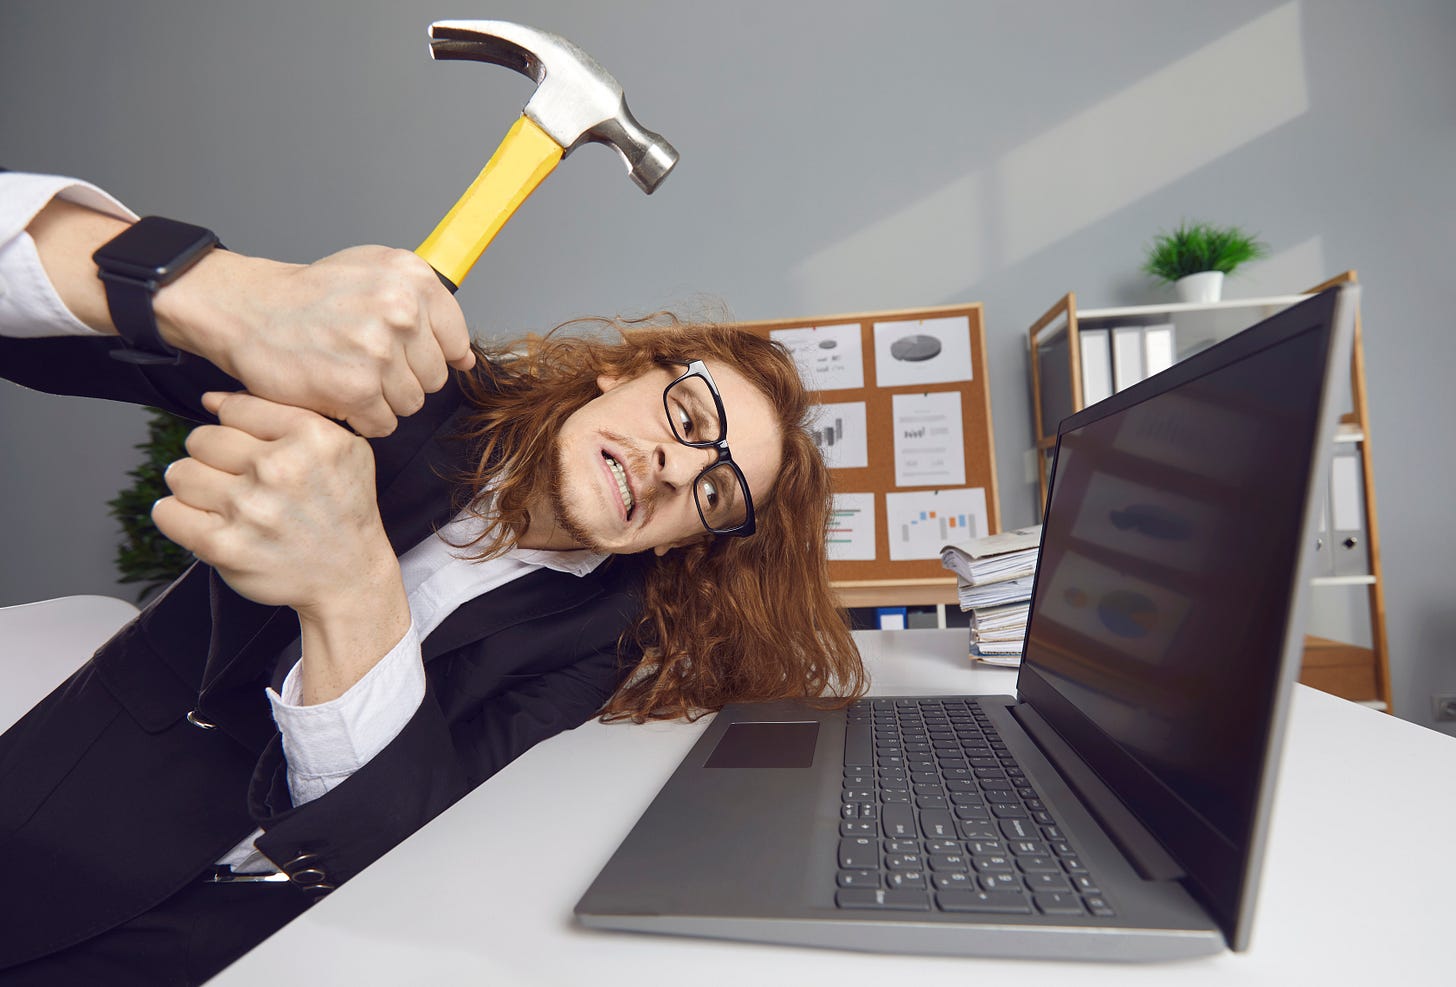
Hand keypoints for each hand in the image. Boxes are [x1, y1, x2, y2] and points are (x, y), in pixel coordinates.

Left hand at [152, 390, 404, 617]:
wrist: (350, 576)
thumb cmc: (341, 508)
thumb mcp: (339, 448)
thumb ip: (282, 414)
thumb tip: (211, 399)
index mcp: (312, 437)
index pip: (235, 408)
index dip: (238, 429)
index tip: (253, 451)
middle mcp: (280, 468)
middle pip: (201, 438)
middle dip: (213, 458)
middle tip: (238, 481)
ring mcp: (250, 508)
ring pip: (180, 472)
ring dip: (196, 488)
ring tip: (224, 503)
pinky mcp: (224, 546)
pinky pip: (167, 512)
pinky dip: (178, 517)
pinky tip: (205, 523)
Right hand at [156, 245, 474, 436]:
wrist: (251, 310)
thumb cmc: (313, 296)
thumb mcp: (376, 274)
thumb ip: (427, 307)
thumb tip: (466, 358)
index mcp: (413, 278)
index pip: (456, 341)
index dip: (427, 355)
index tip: (400, 352)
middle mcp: (402, 310)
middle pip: (434, 378)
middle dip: (402, 378)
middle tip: (363, 361)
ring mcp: (381, 350)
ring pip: (411, 404)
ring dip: (381, 400)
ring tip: (348, 375)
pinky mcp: (358, 388)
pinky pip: (383, 424)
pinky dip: (361, 418)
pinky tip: (338, 393)